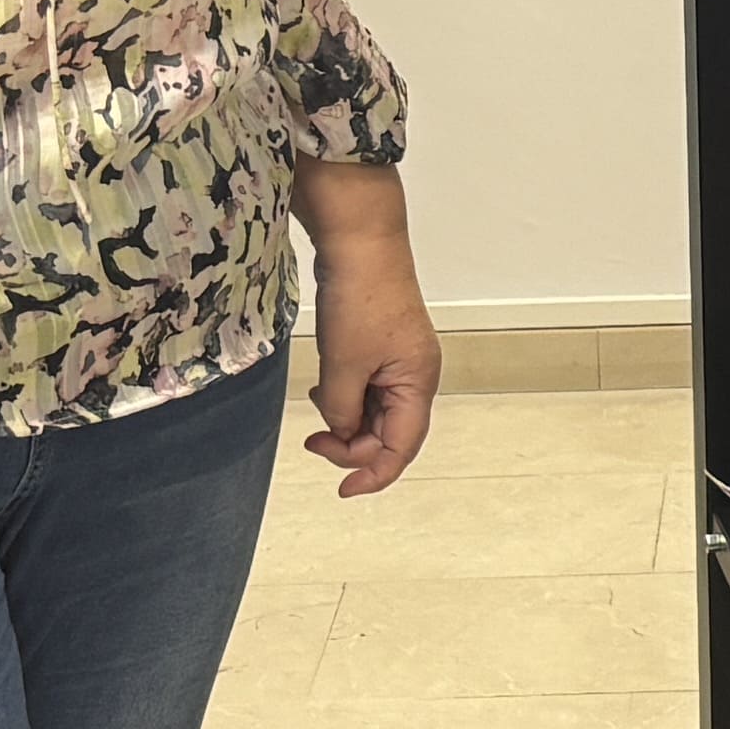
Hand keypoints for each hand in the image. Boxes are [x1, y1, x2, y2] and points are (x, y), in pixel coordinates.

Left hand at [294, 159, 438, 498]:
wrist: (359, 239)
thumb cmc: (359, 297)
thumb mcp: (344, 365)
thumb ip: (341, 410)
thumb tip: (340, 431)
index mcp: (417, 383)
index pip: (402, 447)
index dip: (373, 474)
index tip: (341, 489)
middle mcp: (415, 374)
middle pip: (389, 432)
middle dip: (352, 444)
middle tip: (312, 440)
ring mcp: (399, 358)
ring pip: (374, 410)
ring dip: (345, 420)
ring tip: (315, 411)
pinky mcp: (381, 343)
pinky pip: (366, 386)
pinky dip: (344, 397)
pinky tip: (322, 388)